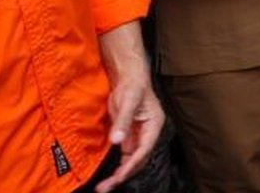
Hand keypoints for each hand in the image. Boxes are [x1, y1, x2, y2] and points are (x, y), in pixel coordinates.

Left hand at [96, 76, 163, 191]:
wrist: (128, 78)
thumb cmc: (133, 86)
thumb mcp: (128, 101)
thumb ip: (122, 121)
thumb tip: (117, 141)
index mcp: (154, 125)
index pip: (145, 149)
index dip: (132, 163)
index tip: (120, 175)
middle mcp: (148, 134)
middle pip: (139, 159)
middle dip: (124, 174)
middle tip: (107, 186)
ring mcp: (139, 136)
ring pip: (132, 160)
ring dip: (120, 173)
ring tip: (105, 186)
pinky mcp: (129, 136)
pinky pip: (125, 156)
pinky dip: (118, 166)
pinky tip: (108, 174)